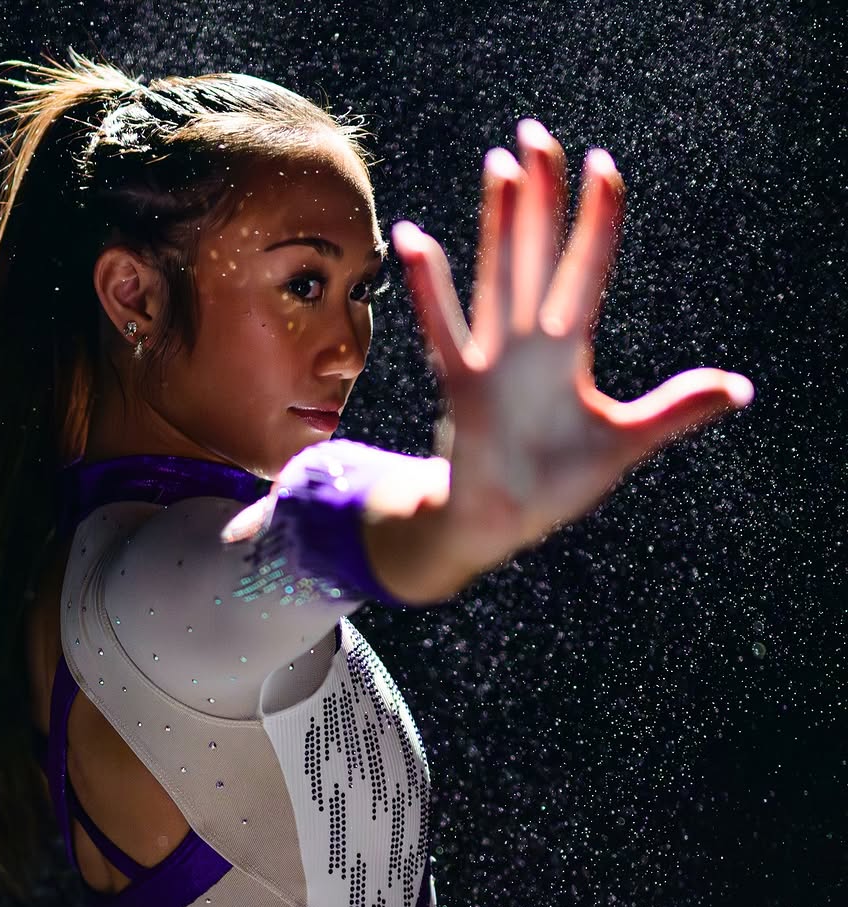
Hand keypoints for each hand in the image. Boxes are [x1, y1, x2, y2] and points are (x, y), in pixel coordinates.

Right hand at [392, 121, 753, 569]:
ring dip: (503, 222)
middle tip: (536, 134)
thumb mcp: (624, 442)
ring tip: (503, 164)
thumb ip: (675, 410)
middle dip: (541, 196)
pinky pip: (445, 328)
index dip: (597, 220)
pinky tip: (417, 239)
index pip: (586, 269)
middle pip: (537, 253)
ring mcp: (494, 360)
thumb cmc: (556, 481)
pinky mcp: (463, 385)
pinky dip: (431, 287)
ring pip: (500, 275)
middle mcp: (529, 343)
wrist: (502, 523)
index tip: (603, 165)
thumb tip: (739, 389)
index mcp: (565, 350)